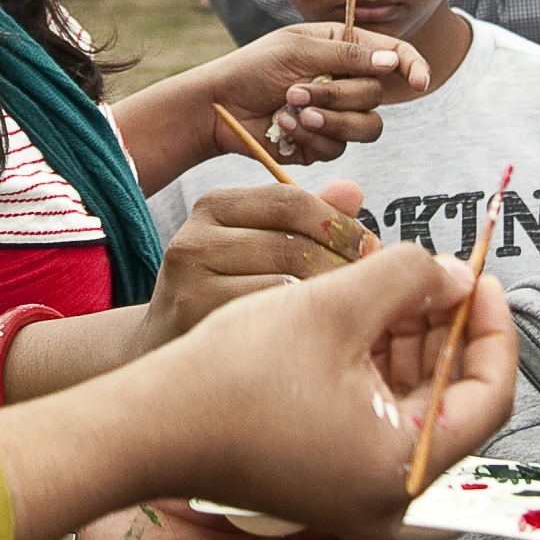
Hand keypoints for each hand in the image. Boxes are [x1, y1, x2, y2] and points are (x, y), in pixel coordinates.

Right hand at [141, 181, 375, 348]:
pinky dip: (304, 327)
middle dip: (344, 266)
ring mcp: (191, 284)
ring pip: (286, 284)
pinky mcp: (197, 323)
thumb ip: (304, 217)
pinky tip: (322, 338)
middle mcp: (196, 239)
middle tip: (374, 289)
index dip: (340, 225)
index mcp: (214, 206)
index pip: (290, 201)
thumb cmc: (224, 291)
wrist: (164, 347)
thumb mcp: (256, 242)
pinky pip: (270, 320)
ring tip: (354, 313)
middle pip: (292, 243)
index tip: (372, 251)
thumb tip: (355, 191)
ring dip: (331, 299)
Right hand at [145, 243, 516, 539]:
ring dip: (410, 342)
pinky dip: (377, 366)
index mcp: (406, 470)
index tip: (479, 274)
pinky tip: (360, 317)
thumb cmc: (237, 374)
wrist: (153, 425)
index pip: (491, 394)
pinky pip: (377, 418)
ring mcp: (360, 493)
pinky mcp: (329, 478)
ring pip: (413, 405)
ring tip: (393, 284)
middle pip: (453, 400)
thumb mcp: (334, 305)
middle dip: (445, 327)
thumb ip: (410, 277)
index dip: (492, 324)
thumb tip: (455, 274)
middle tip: (432, 272)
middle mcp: (393, 497)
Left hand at [206, 22, 431, 166]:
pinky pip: (338, 148)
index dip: (412, 66)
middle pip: (377, 96)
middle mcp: (346, 81)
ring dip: (328, 120)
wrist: (219, 106)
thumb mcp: (298, 50)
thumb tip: (392, 62)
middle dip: (338, 96)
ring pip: (367, 128)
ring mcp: (336, 115)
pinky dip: (310, 137)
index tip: (418, 81)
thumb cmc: (253, 68)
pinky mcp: (322, 143)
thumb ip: (347, 55)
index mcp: (344, 48)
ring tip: (292, 111)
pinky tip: (282, 127)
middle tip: (296, 91)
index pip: (393, 55)